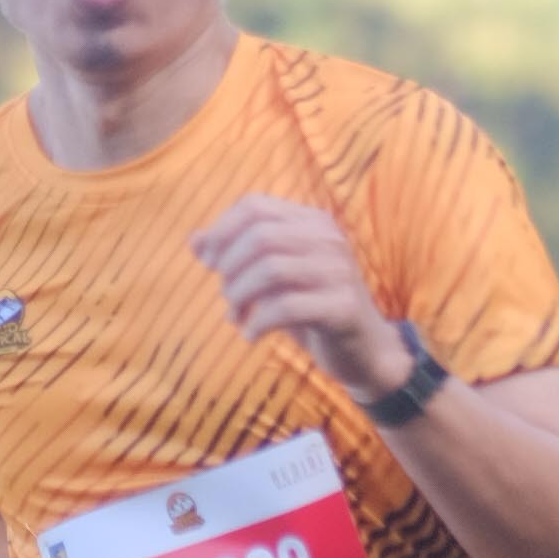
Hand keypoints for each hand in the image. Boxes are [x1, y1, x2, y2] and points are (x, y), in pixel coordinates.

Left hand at [190, 193, 412, 407]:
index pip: (255, 206)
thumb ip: (237, 256)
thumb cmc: (311, 310)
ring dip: (240, 296)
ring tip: (236, 316)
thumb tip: (194, 241)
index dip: (222, 231)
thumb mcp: (272, 280)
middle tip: (226, 296)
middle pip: (260, 236)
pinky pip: (287, 307)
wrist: (364, 351)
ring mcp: (339, 272)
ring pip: (271, 269)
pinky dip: (257, 323)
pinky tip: (250, 335)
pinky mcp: (343, 307)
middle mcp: (329, 239)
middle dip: (230, 267)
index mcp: (312, 222)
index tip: (208, 262)